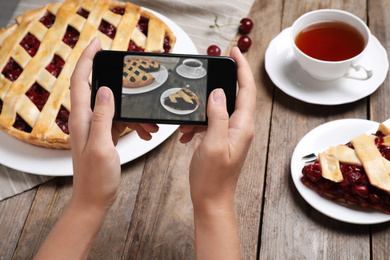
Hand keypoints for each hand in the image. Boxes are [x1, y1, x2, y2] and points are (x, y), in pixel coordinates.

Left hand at [69, 38, 157, 211]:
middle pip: (102, 90)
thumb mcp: (101, 146)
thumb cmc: (95, 178)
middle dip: (122, 85)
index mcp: (82, 119)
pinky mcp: (105, 135)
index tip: (98, 44)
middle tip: (138, 80)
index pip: (81, 80)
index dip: (87, 59)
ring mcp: (96, 128)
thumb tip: (106, 91)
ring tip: (150, 127)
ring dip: (135, 113)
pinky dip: (135, 124)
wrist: (95, 198)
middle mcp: (86, 120)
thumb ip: (103, 117)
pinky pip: (122, 121)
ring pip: (116, 108)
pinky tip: (146, 134)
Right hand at [185, 47, 255, 259]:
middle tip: (206, 75)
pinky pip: (211, 124)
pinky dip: (197, 125)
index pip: (247, 90)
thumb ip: (217, 116)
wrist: (211, 200)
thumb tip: (217, 93)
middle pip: (235, 96)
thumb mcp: (212, 144)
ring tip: (186, 124)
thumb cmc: (213, 178)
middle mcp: (241, 128)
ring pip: (218, 110)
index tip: (234, 52)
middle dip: (220, 84)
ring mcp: (232, 134)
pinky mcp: (222, 140)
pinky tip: (186, 135)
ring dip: (202, 111)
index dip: (242, 69)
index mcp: (243, 127)